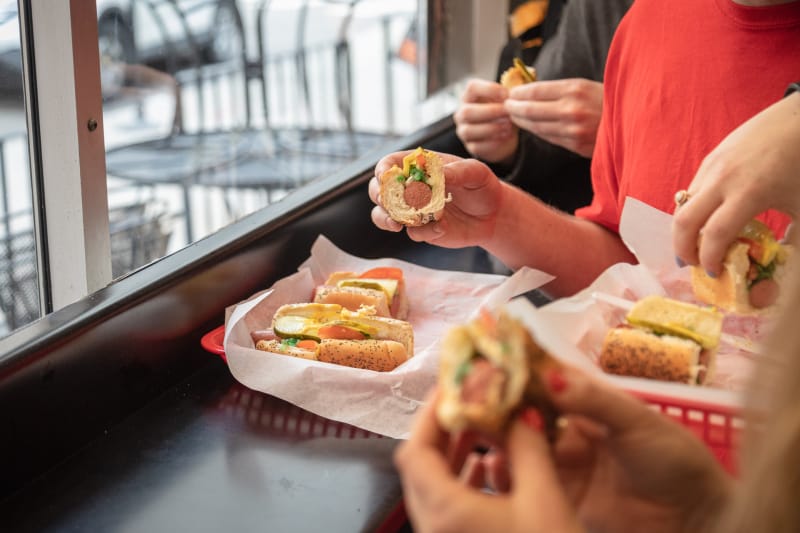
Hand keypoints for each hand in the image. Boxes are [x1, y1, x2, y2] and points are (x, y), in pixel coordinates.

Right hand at [368, 151, 503, 248]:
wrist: (493, 216)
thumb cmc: (482, 186)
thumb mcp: (476, 172)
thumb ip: (458, 171)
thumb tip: (440, 174)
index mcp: (419, 166)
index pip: (390, 163)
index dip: (383, 170)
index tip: (385, 177)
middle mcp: (410, 187)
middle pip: (379, 189)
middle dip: (379, 196)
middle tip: (387, 203)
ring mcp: (413, 210)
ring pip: (384, 214)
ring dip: (386, 219)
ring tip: (397, 224)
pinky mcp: (421, 230)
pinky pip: (412, 233)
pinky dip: (423, 232)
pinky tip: (442, 229)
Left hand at [394, 390, 584, 532]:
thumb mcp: (545, 499)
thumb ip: (529, 447)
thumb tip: (521, 408)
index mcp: (444, 511)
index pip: (415, 449)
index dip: (430, 414)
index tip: (453, 388)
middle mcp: (431, 528)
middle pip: (418, 466)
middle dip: (440, 430)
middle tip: (466, 403)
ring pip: (430, 488)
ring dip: (450, 455)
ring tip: (477, 429)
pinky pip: (444, 508)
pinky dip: (459, 482)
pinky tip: (487, 471)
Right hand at [395, 366, 732, 532]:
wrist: (697, 518)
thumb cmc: (676, 461)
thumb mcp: (639, 422)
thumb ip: (595, 400)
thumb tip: (551, 376)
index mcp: (587, 405)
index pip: (544, 381)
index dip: (517, 368)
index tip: (487, 355)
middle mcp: (567, 431)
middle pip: (523, 411)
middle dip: (496, 400)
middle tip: (467, 391)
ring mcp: (561, 466)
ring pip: (517, 444)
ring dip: (495, 433)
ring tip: (472, 422)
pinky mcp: (558, 498)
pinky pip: (523, 483)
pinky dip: (503, 473)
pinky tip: (491, 464)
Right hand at [453, 79, 518, 163]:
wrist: (506, 135)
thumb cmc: (505, 111)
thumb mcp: (511, 97)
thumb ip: (519, 83)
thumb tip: (531, 71)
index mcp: (471, 96)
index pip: (472, 87)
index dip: (489, 89)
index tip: (506, 94)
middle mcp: (462, 113)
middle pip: (468, 111)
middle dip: (490, 112)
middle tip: (508, 113)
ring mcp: (464, 131)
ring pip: (470, 130)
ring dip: (492, 128)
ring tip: (509, 126)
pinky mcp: (471, 147)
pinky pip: (477, 146)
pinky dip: (493, 142)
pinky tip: (505, 136)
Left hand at [504, 78, 602, 157]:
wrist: (633, 121)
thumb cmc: (606, 101)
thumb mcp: (585, 86)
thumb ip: (560, 89)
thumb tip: (528, 91)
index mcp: (575, 89)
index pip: (535, 91)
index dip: (518, 93)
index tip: (510, 93)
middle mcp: (572, 109)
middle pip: (530, 110)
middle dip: (513, 109)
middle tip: (505, 107)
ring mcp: (573, 130)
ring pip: (537, 126)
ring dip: (521, 122)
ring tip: (513, 117)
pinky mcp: (575, 145)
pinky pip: (548, 137)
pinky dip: (536, 131)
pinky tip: (530, 127)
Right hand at [673, 92, 799, 274]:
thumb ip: (791, 239)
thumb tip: (777, 266)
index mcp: (748, 193)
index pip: (715, 235)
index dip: (709, 259)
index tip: (713, 273)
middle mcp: (722, 179)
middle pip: (683, 222)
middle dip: (681, 248)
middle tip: (691, 263)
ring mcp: (712, 166)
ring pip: (683, 205)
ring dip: (685, 228)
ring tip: (698, 242)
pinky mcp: (711, 157)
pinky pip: (692, 189)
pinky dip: (693, 209)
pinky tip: (709, 215)